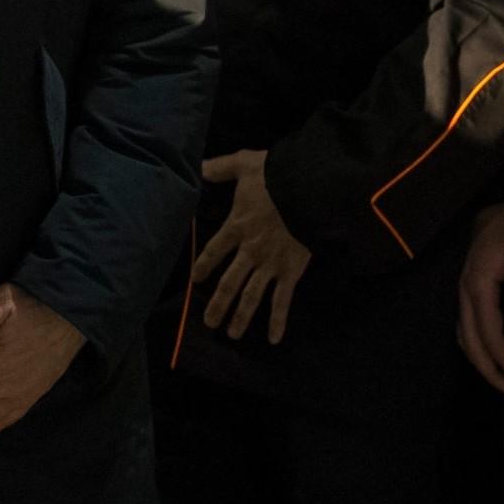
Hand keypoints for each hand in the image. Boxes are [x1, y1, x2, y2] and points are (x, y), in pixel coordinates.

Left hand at [193, 151, 311, 343]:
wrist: (308, 189)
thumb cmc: (275, 176)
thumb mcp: (243, 164)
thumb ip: (220, 167)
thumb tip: (198, 165)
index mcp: (237, 226)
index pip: (214, 251)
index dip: (203, 265)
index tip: (195, 280)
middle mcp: (250, 251)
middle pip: (229, 282)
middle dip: (218, 304)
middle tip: (209, 323)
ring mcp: (270, 265)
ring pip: (251, 296)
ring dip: (241, 317)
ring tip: (231, 335)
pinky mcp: (291, 272)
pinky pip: (283, 301)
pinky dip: (278, 320)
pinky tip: (273, 339)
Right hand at [457, 201, 503, 395]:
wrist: (491, 211)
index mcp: (479, 287)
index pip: (489, 333)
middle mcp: (465, 295)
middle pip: (471, 341)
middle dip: (489, 369)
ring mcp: (462, 294)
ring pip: (464, 336)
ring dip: (480, 361)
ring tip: (499, 379)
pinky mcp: (465, 292)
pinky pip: (464, 327)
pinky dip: (473, 346)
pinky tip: (485, 354)